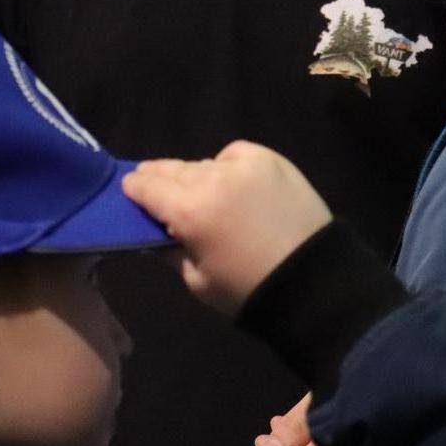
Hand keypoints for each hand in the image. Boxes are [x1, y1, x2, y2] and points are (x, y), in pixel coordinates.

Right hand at [121, 140, 331, 315]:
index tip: (131, 193)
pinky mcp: (269, 159)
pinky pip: (233, 155)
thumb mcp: (196, 281)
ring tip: (199, 193)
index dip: (133, 189)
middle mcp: (211, 179)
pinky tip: (231, 184)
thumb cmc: (248, 290)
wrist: (315, 283)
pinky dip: (226, 166)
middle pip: (170, 168)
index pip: (145, 186)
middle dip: (159, 179)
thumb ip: (167, 249)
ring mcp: (243, 165)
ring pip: (201, 163)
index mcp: (188, 212)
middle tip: (156, 190)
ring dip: (193, 176)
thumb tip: (151, 231)